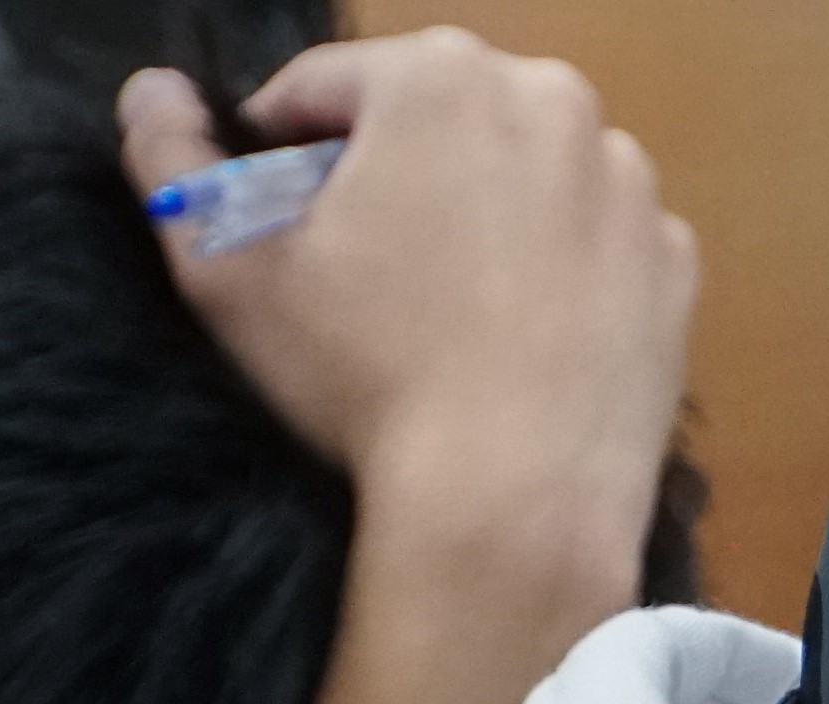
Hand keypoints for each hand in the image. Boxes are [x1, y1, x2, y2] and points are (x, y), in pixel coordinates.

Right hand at [123, 34, 695, 703]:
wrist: (515, 502)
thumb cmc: (365, 375)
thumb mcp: (227, 269)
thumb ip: (168, 161)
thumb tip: (154, 93)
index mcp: (441, 75)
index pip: (329, 88)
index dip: (284, 145)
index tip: (274, 206)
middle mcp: (555, 104)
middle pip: (437, 119)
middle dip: (389, 171)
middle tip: (358, 264)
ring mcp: (629, 185)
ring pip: (522, 174)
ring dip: (476, 211)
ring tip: (437, 303)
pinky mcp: (674, 265)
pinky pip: (591, 242)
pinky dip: (555, 268)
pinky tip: (515, 333)